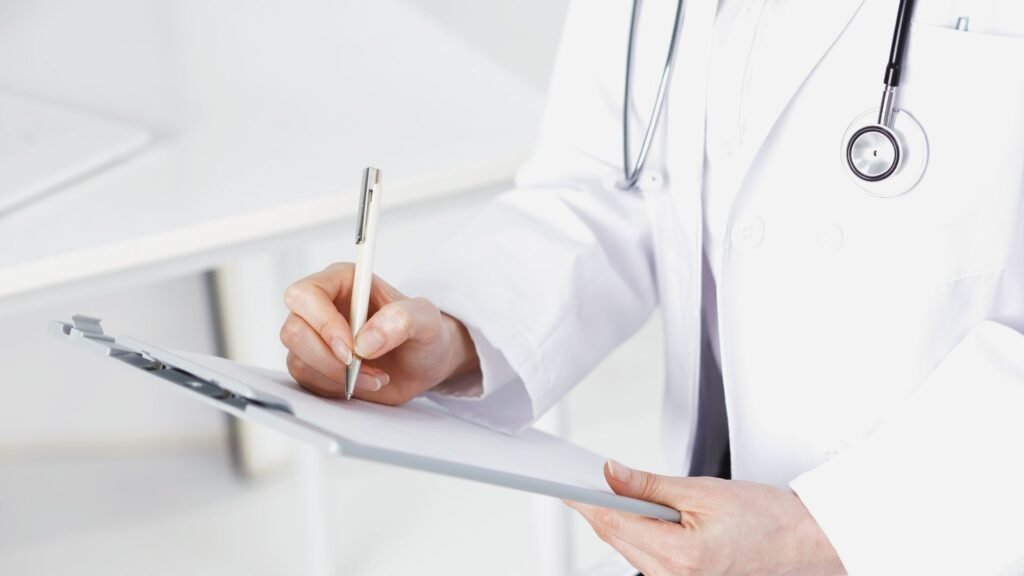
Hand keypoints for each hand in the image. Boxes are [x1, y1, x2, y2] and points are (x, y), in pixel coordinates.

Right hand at [280, 262, 478, 403]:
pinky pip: (308, 381)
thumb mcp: (427, 319)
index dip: (322, 323)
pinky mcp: (314, 365)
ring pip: (298, 359)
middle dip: (327, 357)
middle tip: (360, 366)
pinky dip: (336, 388)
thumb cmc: (423, 333)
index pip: (306, 295)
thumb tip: (366, 340)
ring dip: (337, 376)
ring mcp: (314, 337)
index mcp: (342, 281)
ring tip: (375, 375)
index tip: (351, 349)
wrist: (424, 363)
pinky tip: (364, 382)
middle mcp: (322, 306)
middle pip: (293, 330)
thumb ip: (402, 319)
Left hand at [566, 461, 845, 575]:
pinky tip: (638, 517)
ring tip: (613, 492)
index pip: (612, 523)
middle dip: (598, 508)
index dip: (584, 499)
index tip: (564, 483)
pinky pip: (647, 561)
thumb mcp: (704, 491)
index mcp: (678, 558)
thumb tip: (612, 473)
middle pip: (616, 539)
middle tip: (584, 478)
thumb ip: (650, 485)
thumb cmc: (770, 521)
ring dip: (618, 522)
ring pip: (629, 551)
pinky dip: (638, 536)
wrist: (809, 544)